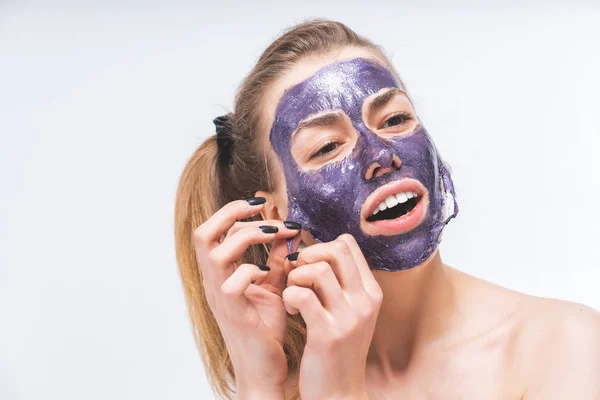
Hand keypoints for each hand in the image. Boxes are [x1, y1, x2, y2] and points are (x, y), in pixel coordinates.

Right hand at [193, 198, 300, 396]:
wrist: (264, 370)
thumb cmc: (266, 330)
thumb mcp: (274, 288)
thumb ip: (277, 260)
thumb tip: (287, 232)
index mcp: (220, 274)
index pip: (210, 230)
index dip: (233, 211)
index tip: (263, 205)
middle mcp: (213, 283)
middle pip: (202, 233)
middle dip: (232, 212)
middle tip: (263, 209)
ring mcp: (219, 298)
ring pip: (215, 252)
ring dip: (249, 235)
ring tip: (275, 234)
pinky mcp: (233, 314)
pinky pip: (233, 282)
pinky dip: (254, 270)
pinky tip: (271, 274)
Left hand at [283, 233, 382, 399]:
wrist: (339, 393)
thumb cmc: (336, 349)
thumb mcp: (347, 313)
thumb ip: (338, 282)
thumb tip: (313, 248)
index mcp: (371, 292)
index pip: (348, 244)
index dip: (320, 246)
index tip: (307, 264)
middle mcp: (365, 302)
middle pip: (336, 249)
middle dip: (307, 254)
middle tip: (296, 274)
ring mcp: (349, 318)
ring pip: (318, 270)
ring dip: (296, 277)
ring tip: (292, 295)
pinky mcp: (327, 334)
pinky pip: (302, 295)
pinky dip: (289, 296)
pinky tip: (290, 310)